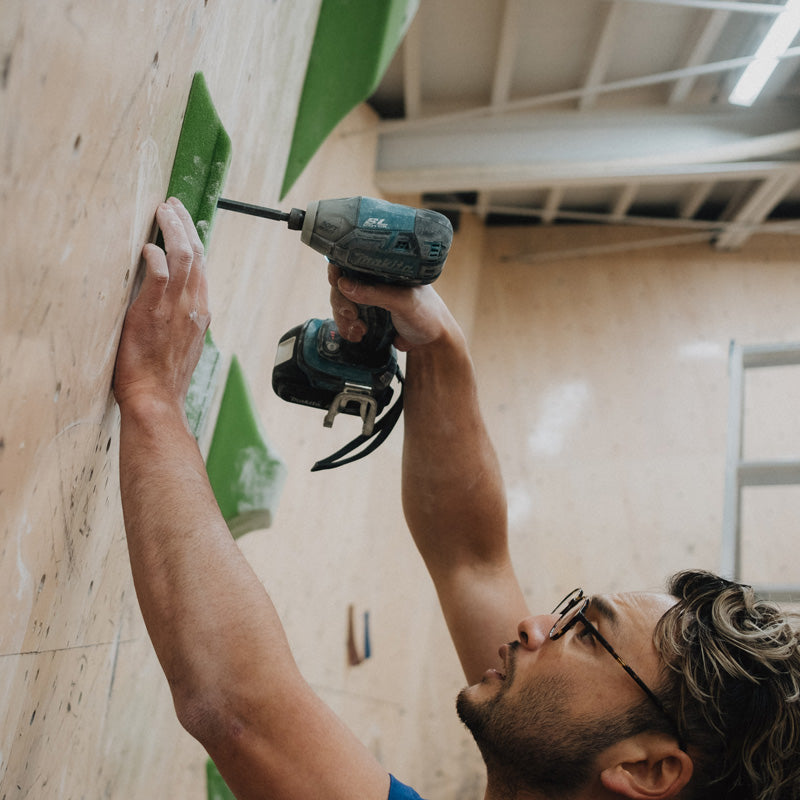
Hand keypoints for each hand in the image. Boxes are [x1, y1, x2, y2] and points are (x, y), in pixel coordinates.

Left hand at [114, 198, 209, 411]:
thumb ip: (180, 322)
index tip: (183, 222)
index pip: (202, 267)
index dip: (193, 240)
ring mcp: (176, 309)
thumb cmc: (162, 379)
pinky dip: (155, 255)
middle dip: (185, 225)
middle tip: (171, 206)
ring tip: (162, 212)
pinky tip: (146, 247)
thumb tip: (169, 307)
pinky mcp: (153, 312)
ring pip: (183, 257)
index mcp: (200, 313)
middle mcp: (193, 307)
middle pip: (196, 254)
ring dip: (172, 230)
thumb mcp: (181, 346)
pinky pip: (160, 273)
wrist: (156, 399)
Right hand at [327, 264, 451, 351]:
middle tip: (352, 314)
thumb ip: (375, 293)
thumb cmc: (426, 314)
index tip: (336, 281)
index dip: (339, 268)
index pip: (353, 260)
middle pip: (340, 284)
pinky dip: (347, 329)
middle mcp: (373, 280)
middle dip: (341, 301)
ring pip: (341, 304)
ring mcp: (368, 299)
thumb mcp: (403, 301)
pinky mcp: (366, 317)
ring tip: (360, 329)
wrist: (431, 342)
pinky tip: (359, 335)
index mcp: (383, 268)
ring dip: (344, 319)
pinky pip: (346, 321)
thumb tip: (343, 284)